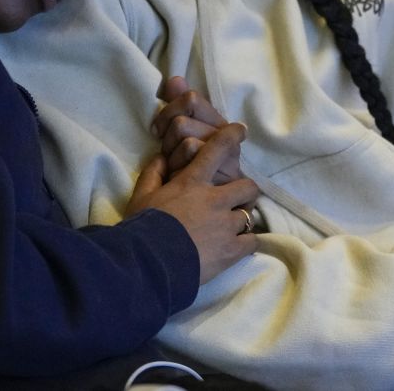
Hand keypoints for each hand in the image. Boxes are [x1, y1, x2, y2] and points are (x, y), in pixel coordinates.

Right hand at [126, 122, 258, 283]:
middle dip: (246, 189)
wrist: (149, 263)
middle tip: (238, 197)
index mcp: (194, 182)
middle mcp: (216, 200)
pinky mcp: (232, 250)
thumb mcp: (141, 195)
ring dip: (243, 218)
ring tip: (235, 225)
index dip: (231, 136)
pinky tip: (242, 245)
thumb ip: (153, 173)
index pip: (217, 150)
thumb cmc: (143, 225)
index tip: (241, 130)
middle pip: (248, 186)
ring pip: (250, 215)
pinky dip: (248, 242)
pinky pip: (253, 241)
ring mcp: (227, 225)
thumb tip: (161, 157)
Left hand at [151, 76, 242, 182]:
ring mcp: (228, 162)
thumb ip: (180, 104)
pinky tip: (180, 184)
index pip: (191, 99)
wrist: (196, 216)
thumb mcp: (184, 136)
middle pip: (182, 123)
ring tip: (178, 171)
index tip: (160, 129)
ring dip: (173, 161)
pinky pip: (188, 171)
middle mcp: (226, 139)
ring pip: (187, 144)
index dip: (168, 110)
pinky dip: (177, 176)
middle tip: (169, 154)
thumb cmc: (189, 172)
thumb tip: (174, 79)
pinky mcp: (225, 185)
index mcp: (218, 123)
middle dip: (167, 140)